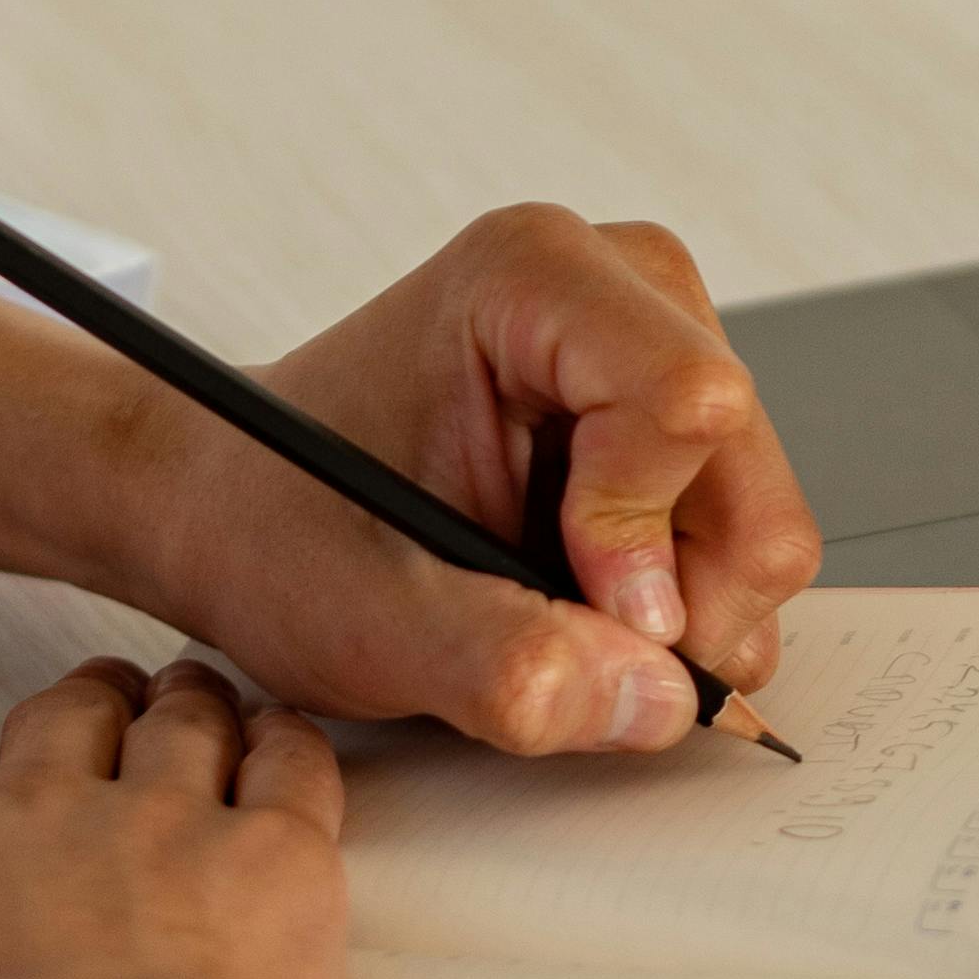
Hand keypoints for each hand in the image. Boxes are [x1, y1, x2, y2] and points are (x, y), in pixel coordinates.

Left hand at [0, 204, 824, 762]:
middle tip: (579, 644)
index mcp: (531, 278)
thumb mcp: (363, 617)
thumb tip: (652, 701)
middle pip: (746, 460)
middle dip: (684, 587)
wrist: (222, 507)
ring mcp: (646, 344)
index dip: (651, 537)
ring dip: (681, 602)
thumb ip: (504, 667)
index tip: (585, 612)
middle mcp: (610, 285)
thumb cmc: (269, 521)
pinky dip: (676, 597)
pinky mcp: (660, 412)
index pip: (689, 400)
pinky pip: (734, 525)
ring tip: (557, 620)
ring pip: (757, 504)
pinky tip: (579, 603)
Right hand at [0, 657, 348, 978]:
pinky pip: (294, 768)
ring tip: (193, 710)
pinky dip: (289, 746)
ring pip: (178, 723)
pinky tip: (286, 750)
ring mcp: (158, 828)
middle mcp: (27, 810)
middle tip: (88, 720)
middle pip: (56, 717)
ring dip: (184, 709)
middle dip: (72, 711)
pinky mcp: (274, 874)